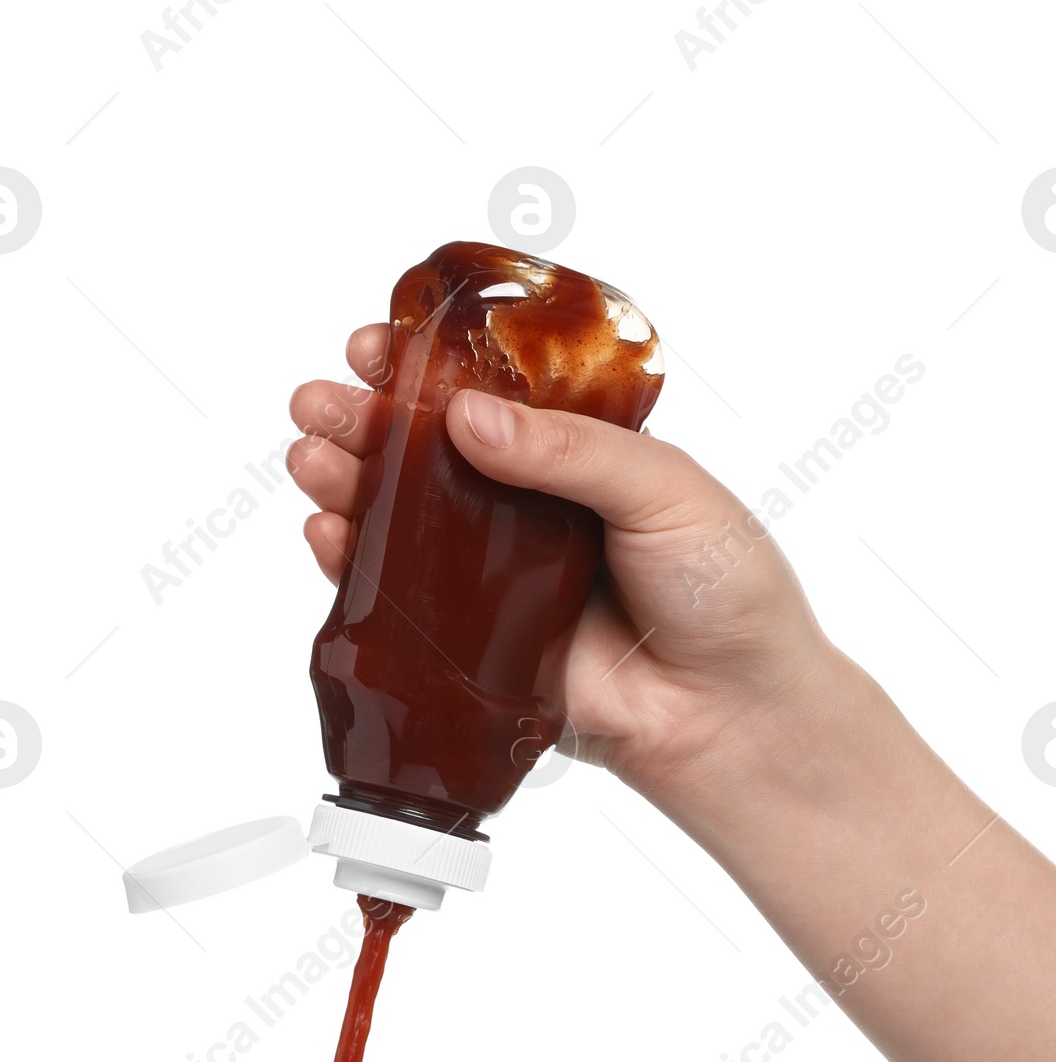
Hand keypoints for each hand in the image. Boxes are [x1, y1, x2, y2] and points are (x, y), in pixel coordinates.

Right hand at [287, 325, 845, 813]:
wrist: (736, 714)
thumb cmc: (728, 592)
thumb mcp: (664, 489)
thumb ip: (568, 451)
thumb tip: (468, 418)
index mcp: (577, 456)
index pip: (489, 397)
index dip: (428, 370)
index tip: (380, 348)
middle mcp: (529, 511)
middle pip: (427, 454)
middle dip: (364, 422)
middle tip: (322, 402)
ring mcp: (497, 580)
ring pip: (403, 524)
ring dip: (347, 483)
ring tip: (312, 458)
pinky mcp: (477, 649)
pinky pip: (404, 607)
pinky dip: (356, 568)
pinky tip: (329, 534)